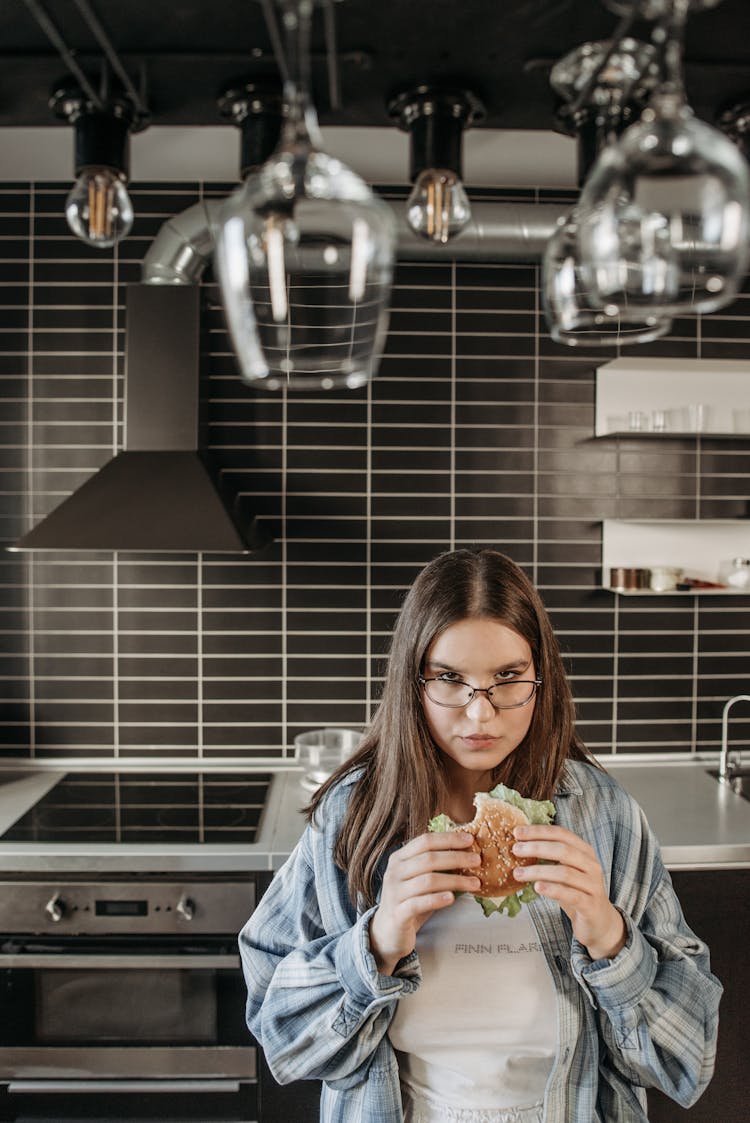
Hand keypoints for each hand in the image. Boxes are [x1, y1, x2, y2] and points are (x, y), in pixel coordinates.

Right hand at [369, 832, 480, 974]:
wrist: (388, 932)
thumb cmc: (410, 901)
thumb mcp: (419, 879)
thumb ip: (436, 866)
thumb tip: (467, 853)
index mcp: (399, 858)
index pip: (425, 841)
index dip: (448, 839)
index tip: (470, 840)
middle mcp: (394, 872)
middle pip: (428, 859)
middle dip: (456, 858)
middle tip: (477, 860)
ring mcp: (394, 893)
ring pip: (427, 881)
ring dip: (454, 880)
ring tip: (475, 883)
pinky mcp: (398, 914)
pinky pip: (419, 903)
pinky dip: (437, 899)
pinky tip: (452, 898)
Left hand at [512, 824, 625, 960]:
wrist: (599, 922)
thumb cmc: (576, 892)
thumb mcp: (564, 871)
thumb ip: (549, 858)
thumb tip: (519, 845)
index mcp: (585, 851)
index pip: (561, 834)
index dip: (539, 831)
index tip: (517, 832)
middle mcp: (592, 865)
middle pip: (563, 850)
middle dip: (537, 848)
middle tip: (515, 849)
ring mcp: (593, 885)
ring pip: (565, 873)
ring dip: (538, 871)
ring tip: (518, 873)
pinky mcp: (591, 905)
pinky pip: (571, 894)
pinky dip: (552, 889)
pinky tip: (537, 888)